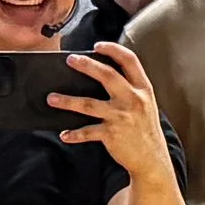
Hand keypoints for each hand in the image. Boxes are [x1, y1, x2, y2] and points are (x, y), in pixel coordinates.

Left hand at [52, 41, 172, 179]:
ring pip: (89, 104)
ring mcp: (121, 117)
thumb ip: (131, 89)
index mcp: (143, 89)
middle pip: (107, 75)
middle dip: (86, 65)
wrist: (152, 159)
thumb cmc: (145, 129)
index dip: (113, 49)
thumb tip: (102, 75)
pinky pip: (88, 132)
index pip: (129, 60)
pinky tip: (64, 134)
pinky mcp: (111, 134)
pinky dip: (74, 134)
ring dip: (67, 101)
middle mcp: (133, 100)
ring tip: (52, 98)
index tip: (97, 45)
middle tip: (69, 60)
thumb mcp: (146, 104)